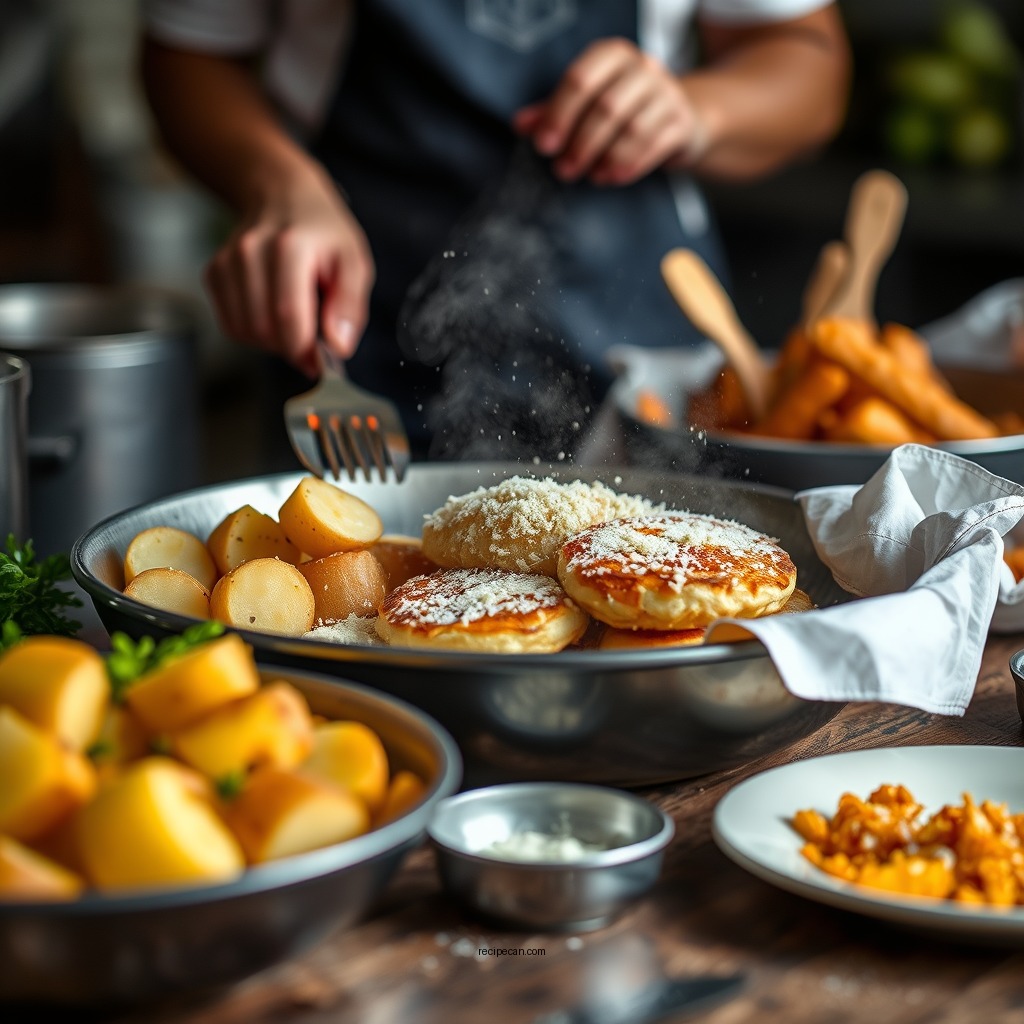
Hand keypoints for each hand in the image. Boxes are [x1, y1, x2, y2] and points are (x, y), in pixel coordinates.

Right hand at [203, 169, 374, 376]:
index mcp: (289, 247)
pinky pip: (231, 325)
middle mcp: (249, 251)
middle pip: (265, 330)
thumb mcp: (354, 263)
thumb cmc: (323, 233)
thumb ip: (350, 306)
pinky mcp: (213, 273)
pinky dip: (254, 332)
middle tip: (312, 339)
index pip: (288, 316)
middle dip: (291, 347)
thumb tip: (339, 347)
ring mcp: (226, 262)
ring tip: (294, 320)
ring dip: (273, 342)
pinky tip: (271, 312)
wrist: (282, 196)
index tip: (320, 363)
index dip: (305, 351)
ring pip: (245, 332)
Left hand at [513, 38, 706, 185]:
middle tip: (563, 170)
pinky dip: (629, 165)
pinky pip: (655, 146)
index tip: (543, 145)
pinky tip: (611, 177)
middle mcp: (643, 68)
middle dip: (581, 143)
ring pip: (633, 128)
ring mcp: (667, 94)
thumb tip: (520, 125)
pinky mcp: (681, 123)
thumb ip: (555, 112)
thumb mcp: (588, 104)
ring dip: (605, 158)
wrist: (679, 118)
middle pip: (607, 106)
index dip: (559, 113)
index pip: (581, 79)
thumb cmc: (625, 108)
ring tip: (589, 176)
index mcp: (613, 56)